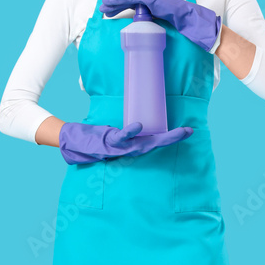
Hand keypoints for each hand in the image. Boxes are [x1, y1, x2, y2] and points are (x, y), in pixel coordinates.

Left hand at [58, 121, 192, 164]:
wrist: (75, 145)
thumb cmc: (97, 139)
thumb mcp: (116, 135)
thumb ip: (127, 129)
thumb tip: (138, 115)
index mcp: (134, 145)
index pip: (157, 142)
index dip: (173, 137)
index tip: (189, 131)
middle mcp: (131, 149)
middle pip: (155, 144)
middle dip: (172, 139)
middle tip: (188, 132)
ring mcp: (121, 148)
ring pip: (143, 145)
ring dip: (159, 140)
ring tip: (174, 134)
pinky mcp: (110, 142)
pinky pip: (122, 138)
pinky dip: (130, 132)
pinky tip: (139, 126)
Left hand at [100, 0, 221, 52]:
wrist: (197, 25)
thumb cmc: (186, 28)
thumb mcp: (167, 28)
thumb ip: (157, 29)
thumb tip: (149, 40)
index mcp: (155, 5)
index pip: (134, 5)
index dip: (121, 7)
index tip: (110, 13)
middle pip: (128, 0)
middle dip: (114, 4)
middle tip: (103, 10)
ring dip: (114, 1)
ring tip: (103, 7)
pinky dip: (121, 0)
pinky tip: (111, 4)